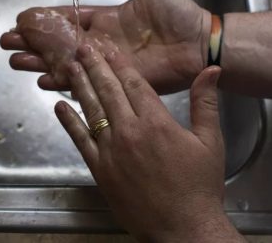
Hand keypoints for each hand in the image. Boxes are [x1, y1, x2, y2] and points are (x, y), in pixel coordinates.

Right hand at [0, 0, 210, 93]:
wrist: (200, 43)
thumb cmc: (179, 15)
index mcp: (107, 19)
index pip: (68, 18)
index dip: (45, 19)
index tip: (23, 18)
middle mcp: (100, 42)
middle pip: (58, 43)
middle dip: (31, 42)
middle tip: (6, 42)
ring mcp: (105, 63)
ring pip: (64, 63)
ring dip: (38, 62)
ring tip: (14, 61)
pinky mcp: (114, 80)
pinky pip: (84, 82)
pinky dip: (63, 82)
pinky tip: (42, 81)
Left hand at [55, 46, 241, 241]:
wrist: (183, 228)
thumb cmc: (200, 186)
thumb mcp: (210, 141)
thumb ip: (205, 103)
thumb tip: (211, 69)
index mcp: (157, 123)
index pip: (134, 84)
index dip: (120, 63)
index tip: (109, 48)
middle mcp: (130, 132)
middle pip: (109, 91)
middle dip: (94, 66)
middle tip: (82, 47)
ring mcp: (112, 151)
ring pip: (92, 110)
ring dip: (79, 86)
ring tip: (69, 66)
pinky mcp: (100, 170)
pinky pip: (80, 140)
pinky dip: (69, 122)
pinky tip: (60, 106)